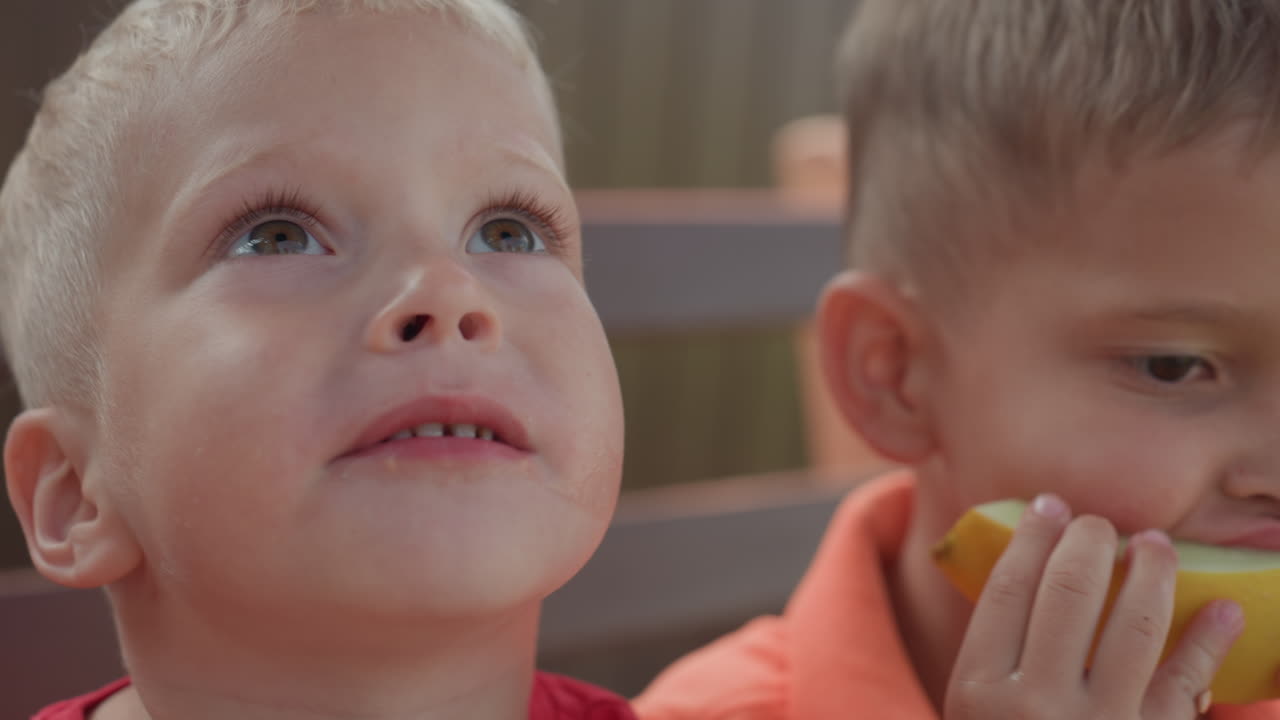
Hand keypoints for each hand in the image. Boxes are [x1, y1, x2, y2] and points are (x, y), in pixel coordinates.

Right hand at [945, 494, 1243, 718]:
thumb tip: (1028, 571)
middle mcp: (1035, 707)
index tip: (1051, 506)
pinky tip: (1223, 609)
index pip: (1008, 589)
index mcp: (979, 693)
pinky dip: (1210, 640)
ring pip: (1136, 623)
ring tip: (1156, 546)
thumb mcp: (975, 718)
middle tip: (1102, 524)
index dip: (1033, 537)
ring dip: (1153, 571)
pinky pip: (1188, 682)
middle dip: (1091, 543)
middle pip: (1069, 593)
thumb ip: (996, 660)